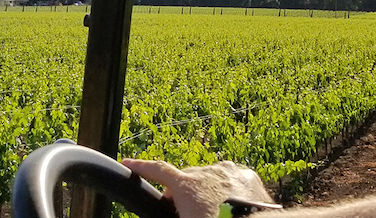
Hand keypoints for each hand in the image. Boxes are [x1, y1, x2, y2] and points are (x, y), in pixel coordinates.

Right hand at [122, 159, 272, 217]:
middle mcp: (208, 172)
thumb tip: (169, 204)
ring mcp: (230, 171)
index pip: (157, 171)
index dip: (140, 167)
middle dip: (182, 192)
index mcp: (188, 186)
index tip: (127, 163)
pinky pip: (233, 180)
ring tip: (215, 211)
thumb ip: (174, 212)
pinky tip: (234, 205)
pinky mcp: (248, 176)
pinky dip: (230, 190)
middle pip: (186, 178)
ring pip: (211, 178)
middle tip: (185, 211)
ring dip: (208, 190)